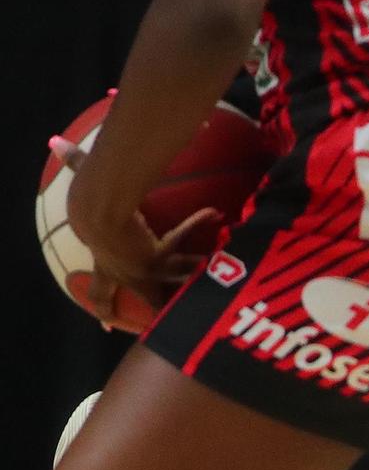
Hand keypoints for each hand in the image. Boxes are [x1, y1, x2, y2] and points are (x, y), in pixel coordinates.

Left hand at [54, 137, 215, 333]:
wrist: (100, 217)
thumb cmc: (87, 209)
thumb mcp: (82, 192)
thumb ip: (74, 163)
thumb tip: (55, 143)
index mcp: (106, 264)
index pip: (101, 293)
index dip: (103, 311)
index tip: (105, 326)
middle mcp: (129, 272)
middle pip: (145, 299)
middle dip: (160, 312)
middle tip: (177, 318)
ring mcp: (148, 269)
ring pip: (174, 278)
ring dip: (193, 271)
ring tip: (212, 269)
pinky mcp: (163, 258)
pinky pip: (183, 239)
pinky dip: (196, 222)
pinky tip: (213, 212)